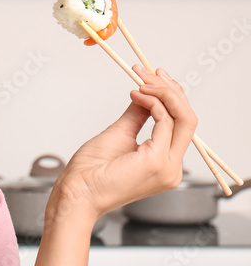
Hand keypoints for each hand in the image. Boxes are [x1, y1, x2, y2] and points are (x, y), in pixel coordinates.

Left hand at [50, 66, 197, 224]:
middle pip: (189, 119)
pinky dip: (153, 103)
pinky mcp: (156, 161)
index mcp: (166, 164)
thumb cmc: (91, 170)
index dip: (172, 97)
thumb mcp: (119, 135)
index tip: (154, 76)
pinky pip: (164, 122)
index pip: (183, 125)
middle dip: (170, 90)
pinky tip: (136, 95)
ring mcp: (167, 167)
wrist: (76, 193)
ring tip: (140, 80)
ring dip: (162, 92)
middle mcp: (172, 168)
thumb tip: (146, 93)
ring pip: (183, 118)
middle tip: (148, 72)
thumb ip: (138, 116)